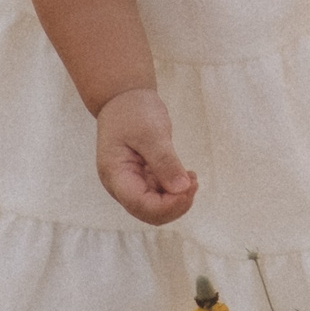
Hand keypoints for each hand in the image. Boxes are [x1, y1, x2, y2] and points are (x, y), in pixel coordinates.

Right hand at [94, 87, 196, 224]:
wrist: (123, 97)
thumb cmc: (133, 111)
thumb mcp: (150, 133)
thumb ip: (165, 161)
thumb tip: (182, 189)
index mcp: (115, 175)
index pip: (140, 205)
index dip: (168, 205)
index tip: (190, 187)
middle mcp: (120, 185)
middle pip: (148, 213)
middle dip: (174, 205)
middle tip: (193, 183)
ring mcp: (130, 183)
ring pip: (155, 208)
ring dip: (177, 200)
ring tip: (192, 178)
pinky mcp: (142, 178)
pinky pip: (159, 195)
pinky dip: (175, 191)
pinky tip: (187, 176)